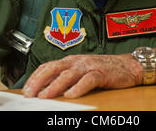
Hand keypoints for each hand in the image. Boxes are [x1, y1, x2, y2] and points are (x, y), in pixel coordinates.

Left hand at [22, 54, 141, 98]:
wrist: (128, 66)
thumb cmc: (104, 70)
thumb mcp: (82, 71)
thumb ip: (67, 78)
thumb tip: (47, 89)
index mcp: (71, 61)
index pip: (48, 66)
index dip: (36, 77)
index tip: (26, 89)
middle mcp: (77, 61)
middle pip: (54, 68)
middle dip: (40, 80)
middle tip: (30, 93)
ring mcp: (89, 66)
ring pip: (69, 74)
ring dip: (55, 85)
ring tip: (45, 95)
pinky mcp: (101, 73)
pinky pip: (88, 80)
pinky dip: (79, 88)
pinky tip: (71, 95)